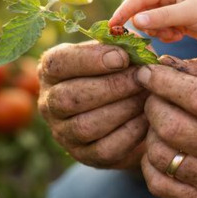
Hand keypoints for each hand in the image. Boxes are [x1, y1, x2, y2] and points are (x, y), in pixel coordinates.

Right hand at [38, 41, 148, 168]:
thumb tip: (137, 41)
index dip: (90, 60)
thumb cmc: (117, 73)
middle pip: (70, 97)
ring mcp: (63, 133)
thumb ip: (123, 44)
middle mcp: (49, 103)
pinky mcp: (84, 155)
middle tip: (142, 78)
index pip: (59, 63)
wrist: (124, 113)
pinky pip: (105, 149)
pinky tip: (147, 118)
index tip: (122, 57)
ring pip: (86, 126)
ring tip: (146, 96)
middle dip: (111, 86)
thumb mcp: (115, 53)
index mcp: (51, 70)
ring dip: (122, 109)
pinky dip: (130, 133)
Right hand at [109, 0, 196, 46]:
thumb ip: (161, 18)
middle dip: (145, 25)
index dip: (124, 11)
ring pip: (152, 23)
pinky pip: (162, 30)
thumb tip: (135, 21)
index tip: (112, 26)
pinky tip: (179, 36)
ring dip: (157, 32)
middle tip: (152, 35)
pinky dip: (166, 35)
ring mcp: (174, 9)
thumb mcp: (188, 14)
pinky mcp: (179, 21)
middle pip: (143, 11)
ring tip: (174, 34)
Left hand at [134, 57, 196, 197]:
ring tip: (161, 120)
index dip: (165, 82)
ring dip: (151, 132)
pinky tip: (163, 146)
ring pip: (163, 156)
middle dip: (154, 105)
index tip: (147, 72)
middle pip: (175, 128)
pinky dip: (151, 162)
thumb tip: (166, 64)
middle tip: (154, 96)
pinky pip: (161, 185)